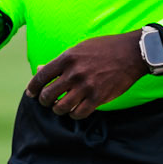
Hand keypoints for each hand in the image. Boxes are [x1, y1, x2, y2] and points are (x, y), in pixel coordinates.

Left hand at [25, 31, 144, 120]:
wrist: (131, 53)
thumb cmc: (104, 49)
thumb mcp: (79, 49)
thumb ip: (60, 61)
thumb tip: (40, 69)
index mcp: (67, 58)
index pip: (41, 77)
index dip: (33, 88)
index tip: (31, 93)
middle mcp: (74, 73)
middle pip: (48, 95)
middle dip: (44, 101)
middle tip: (48, 101)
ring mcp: (86, 87)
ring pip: (61, 107)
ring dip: (58, 109)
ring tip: (61, 107)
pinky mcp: (98, 98)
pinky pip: (78, 113)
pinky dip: (74, 114)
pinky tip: (76, 110)